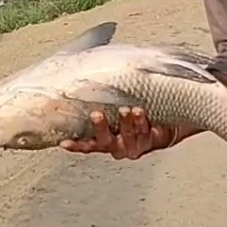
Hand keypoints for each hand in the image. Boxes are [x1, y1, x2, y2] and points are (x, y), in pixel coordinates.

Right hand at [59, 107, 189, 158]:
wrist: (163, 125)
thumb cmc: (133, 117)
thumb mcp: (116, 111)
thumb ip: (104, 102)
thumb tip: (86, 79)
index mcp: (105, 142)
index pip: (87, 146)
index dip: (75, 145)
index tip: (63, 142)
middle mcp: (117, 147)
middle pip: (105, 142)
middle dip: (100, 129)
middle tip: (96, 114)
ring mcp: (133, 147)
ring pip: (127, 138)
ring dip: (125, 124)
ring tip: (125, 109)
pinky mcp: (149, 143)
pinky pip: (144, 133)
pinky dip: (141, 122)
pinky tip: (139, 112)